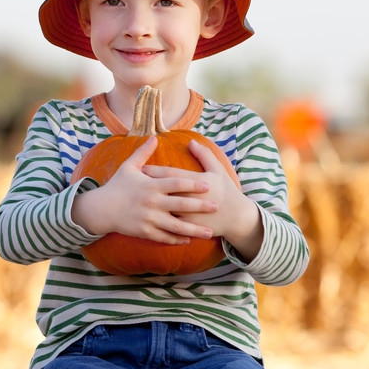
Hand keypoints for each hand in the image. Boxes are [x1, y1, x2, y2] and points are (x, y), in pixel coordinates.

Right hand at [71, 136, 217, 244]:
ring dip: (194, 230)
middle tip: (216, 206)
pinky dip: (177, 240)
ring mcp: (149, 219)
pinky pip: (164, 237)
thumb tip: (154, 137)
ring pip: (176, 226)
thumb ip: (143, 153)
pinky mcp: (145, 232)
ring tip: (209, 232)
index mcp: (151, 186)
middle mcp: (152, 203)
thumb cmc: (117, 186)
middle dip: (200, 206)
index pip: (176, 183)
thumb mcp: (128, 167)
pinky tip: (189, 240)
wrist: (101, 208)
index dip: (193, 184)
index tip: (208, 184)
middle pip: (181, 205)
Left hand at [143, 139, 263, 261]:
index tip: (141, 168)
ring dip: (149, 204)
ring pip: (164, 209)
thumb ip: (204, 155)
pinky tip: (146, 217)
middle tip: (131, 182)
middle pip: (164, 190)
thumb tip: (190, 141)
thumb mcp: (217, 170)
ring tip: (135, 200)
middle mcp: (191, 198)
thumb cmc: (226, 190)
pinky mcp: (189, 227)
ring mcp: (190, 214)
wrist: (237, 217)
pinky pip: (170, 224)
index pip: (171, 174)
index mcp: (197, 181)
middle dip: (147, 186)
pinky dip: (158, 220)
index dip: (155, 170)